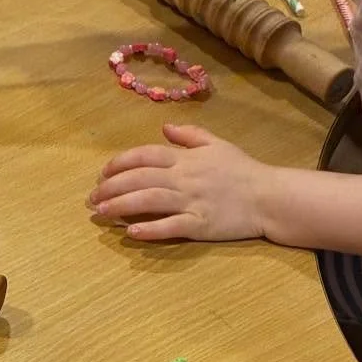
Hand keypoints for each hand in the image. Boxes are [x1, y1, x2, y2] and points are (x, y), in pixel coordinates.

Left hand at [89, 123, 273, 240]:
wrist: (269, 196)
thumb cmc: (242, 169)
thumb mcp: (217, 143)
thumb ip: (190, 134)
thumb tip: (164, 128)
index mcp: (185, 158)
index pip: (145, 155)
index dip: (120, 162)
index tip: (102, 172)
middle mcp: (184, 178)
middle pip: (140, 178)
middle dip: (111, 187)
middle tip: (91, 198)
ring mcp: (191, 202)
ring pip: (149, 201)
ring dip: (121, 206)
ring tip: (100, 212)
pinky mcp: (200, 225)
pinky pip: (171, 227)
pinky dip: (150, 229)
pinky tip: (131, 233)